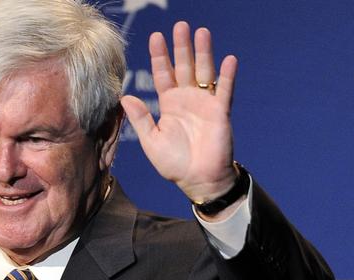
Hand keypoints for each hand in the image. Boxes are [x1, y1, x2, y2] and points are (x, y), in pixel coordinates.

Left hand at [121, 21, 237, 202]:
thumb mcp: (151, 141)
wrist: (198, 180)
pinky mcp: (220, 112)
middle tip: (180, 25)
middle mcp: (187, 99)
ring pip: (204, 72)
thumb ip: (140, 119)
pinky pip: (224, 91)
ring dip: (203, 53)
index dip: (160, 56)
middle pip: (184, 67)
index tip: (155, 36)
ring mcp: (205, 104)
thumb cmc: (174, 164)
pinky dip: (227, 76)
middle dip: (181, 47)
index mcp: (169, 105)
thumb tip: (124, 96)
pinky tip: (228, 59)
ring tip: (202, 32)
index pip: (163, 74)